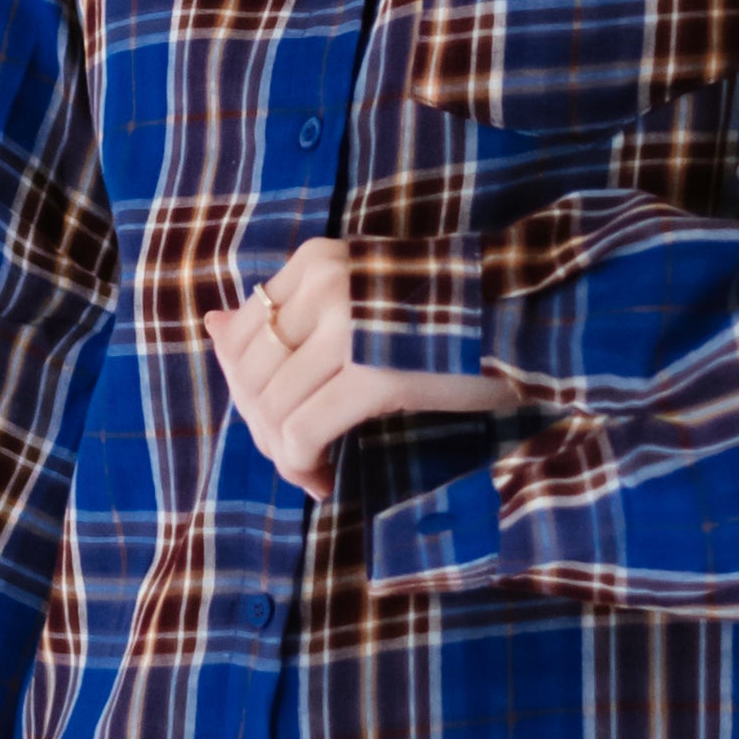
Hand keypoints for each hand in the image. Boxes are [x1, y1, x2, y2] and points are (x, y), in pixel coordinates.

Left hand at [207, 233, 448, 496]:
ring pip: (269, 408)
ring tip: (314, 467)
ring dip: (282, 453)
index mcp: (317, 260)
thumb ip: (288, 311)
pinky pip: (302, 433)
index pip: (237, 334)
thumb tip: (210, 324)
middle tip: (298, 454)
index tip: (278, 417)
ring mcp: (347, 326)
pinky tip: (325, 479)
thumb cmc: (449, 314)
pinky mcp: (374, 374)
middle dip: (262, 427)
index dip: (246, 389)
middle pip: (247, 375)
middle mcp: (324, 283)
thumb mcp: (361, 297)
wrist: (527, 319)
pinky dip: (301, 465)